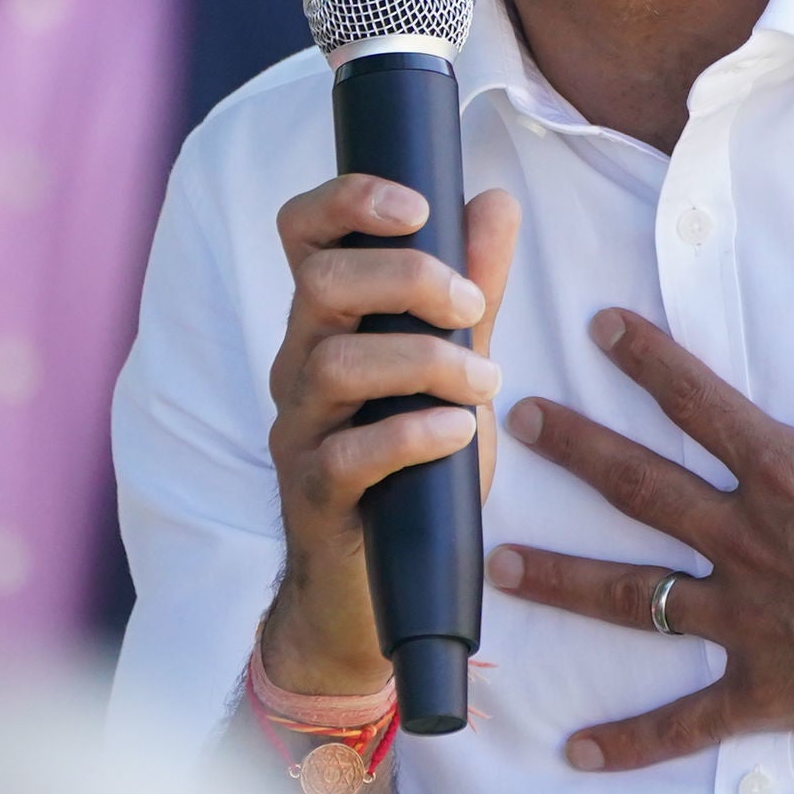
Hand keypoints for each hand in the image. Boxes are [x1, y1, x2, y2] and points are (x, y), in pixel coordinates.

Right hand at [260, 176, 521, 696]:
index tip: (418, 204)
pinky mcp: (313, 496)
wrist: (378, 593)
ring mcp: (299, 432)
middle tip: (474, 303)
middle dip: (405, 276)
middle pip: (320, 283)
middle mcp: (299, 366)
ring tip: (484, 382)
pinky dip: (411, 434)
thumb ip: (473, 290)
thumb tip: (493, 201)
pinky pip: (347, 454)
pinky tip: (458, 432)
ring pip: (333, 364)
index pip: (303, 233)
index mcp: (328, 323)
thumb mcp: (455, 369)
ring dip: (423, 360)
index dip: (347, 200)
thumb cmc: (415, 471)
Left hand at [491, 211, 793, 769]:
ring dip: (564, 582)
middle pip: (642, 488)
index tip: (597, 327)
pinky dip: (632, 741)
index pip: (699, 404)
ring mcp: (745, 619)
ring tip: (500, 567)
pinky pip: (685, 722)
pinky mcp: (763, 690)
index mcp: (782, 475)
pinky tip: (575, 753)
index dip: (648, 360)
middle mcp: (745, 542)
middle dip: (576, 450)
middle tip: (514, 422)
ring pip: (635, 598)